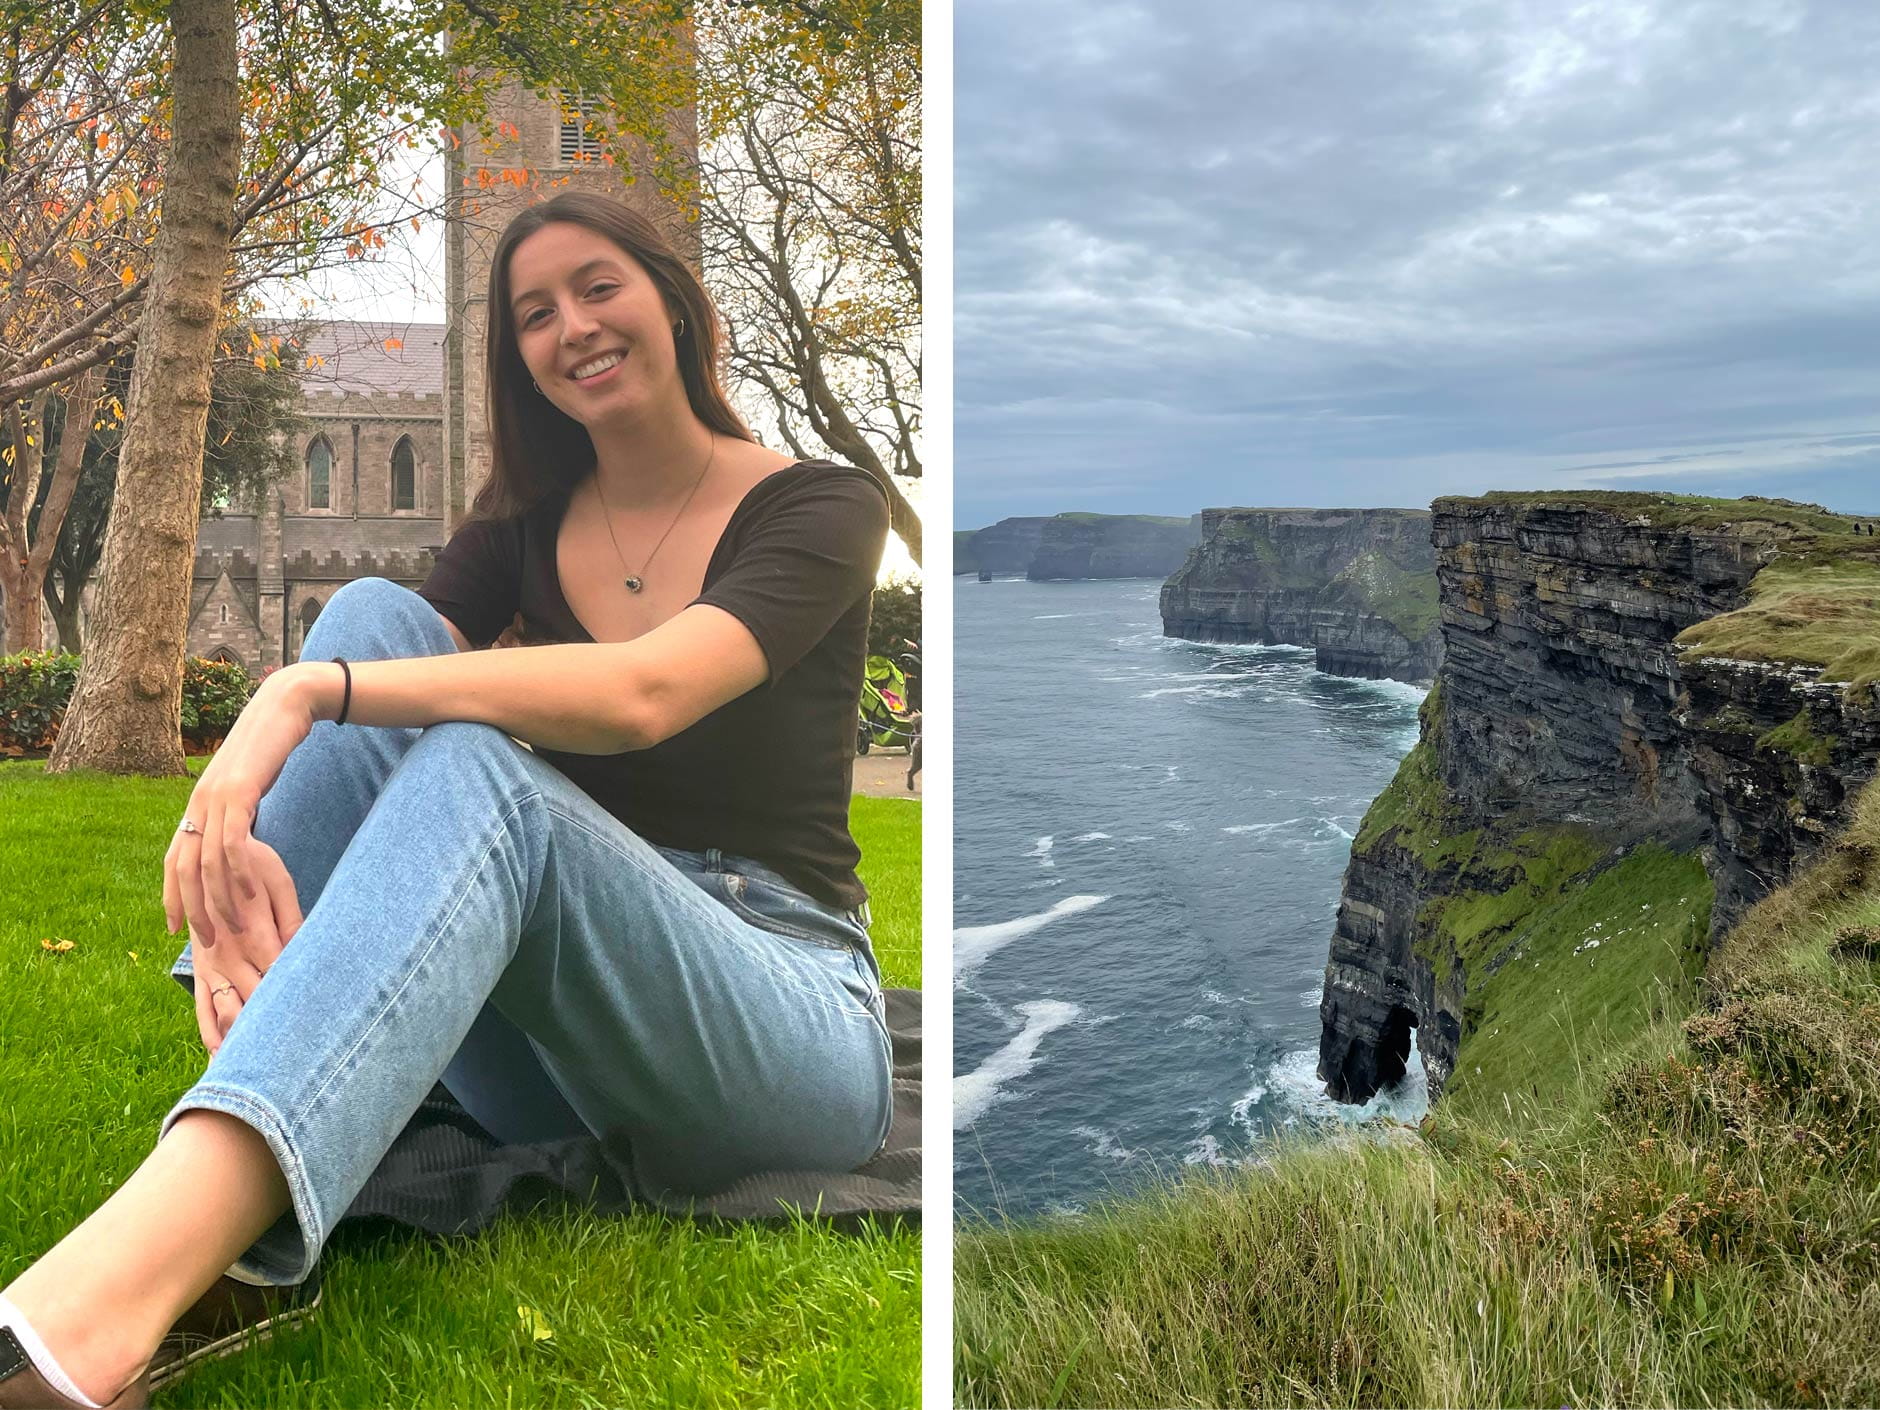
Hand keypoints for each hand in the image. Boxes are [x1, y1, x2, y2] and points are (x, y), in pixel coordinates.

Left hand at [163, 664, 330, 952]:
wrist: (284, 708)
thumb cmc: (272, 748)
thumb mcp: (250, 787)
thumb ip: (239, 814)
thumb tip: (241, 842)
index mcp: (197, 805)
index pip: (174, 860)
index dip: (171, 897)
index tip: (176, 930)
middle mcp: (198, 803)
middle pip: (184, 868)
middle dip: (192, 909)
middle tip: (208, 942)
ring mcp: (215, 798)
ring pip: (208, 861)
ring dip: (219, 899)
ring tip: (235, 927)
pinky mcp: (239, 792)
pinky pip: (234, 841)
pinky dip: (239, 871)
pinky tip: (249, 893)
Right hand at [187, 838, 303, 1052]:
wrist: (207, 849)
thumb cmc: (253, 862)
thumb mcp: (278, 881)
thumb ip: (292, 918)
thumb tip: (308, 945)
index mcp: (255, 934)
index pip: (281, 976)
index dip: (298, 1002)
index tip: (319, 1027)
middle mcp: (231, 955)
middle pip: (258, 1000)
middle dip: (276, 1030)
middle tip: (298, 1063)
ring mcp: (213, 965)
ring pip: (229, 1011)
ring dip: (243, 1041)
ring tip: (258, 1076)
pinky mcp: (201, 969)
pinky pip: (203, 1007)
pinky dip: (212, 1032)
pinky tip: (221, 1056)